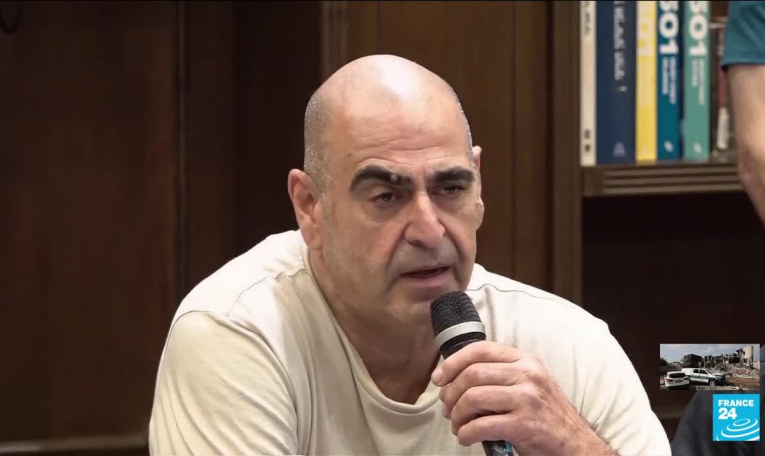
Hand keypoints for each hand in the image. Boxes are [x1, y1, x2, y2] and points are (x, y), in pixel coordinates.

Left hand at [431, 341, 615, 455]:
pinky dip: (466, 433)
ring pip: (473, 398)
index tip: (439, 378)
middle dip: (451, 393)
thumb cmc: (544, 414)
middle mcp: (527, 374)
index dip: (453, 362)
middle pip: (472, 374)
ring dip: (456, 415)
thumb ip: (501, 373)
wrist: (574, 443)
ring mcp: (527, 399)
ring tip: (457, 424)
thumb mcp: (529, 382)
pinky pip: (481, 426)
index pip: (480, 350)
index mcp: (525, 360)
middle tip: (446, 407)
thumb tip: (455, 375)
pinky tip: (466, 437)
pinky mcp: (524, 425)